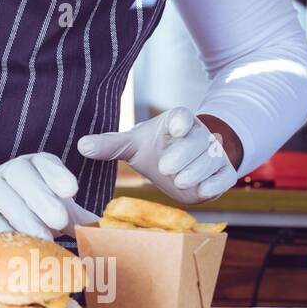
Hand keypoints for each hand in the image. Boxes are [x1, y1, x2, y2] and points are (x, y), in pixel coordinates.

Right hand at [0, 153, 99, 253]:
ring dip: (23, 217)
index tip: (72, 190)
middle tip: (60, 220)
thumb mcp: (53, 207)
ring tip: (43, 238)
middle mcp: (9, 173)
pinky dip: (3, 233)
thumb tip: (106, 232)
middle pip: (21, 176)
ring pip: (3, 197)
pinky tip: (18, 246)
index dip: (56, 174)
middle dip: (41, 197)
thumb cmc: (28, 210)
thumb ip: (77, 216)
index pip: (43, 163)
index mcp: (33, 166)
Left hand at [77, 107, 237, 204]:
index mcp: (178, 121)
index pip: (182, 115)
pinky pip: (225, 177)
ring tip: (180, 181)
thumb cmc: (155, 149)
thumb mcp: (133, 146)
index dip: (180, 121)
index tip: (174, 127)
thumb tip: (81, 145)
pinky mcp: (223, 173)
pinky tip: (204, 191)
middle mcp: (199, 135)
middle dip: (184, 154)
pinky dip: (216, 184)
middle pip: (197, 141)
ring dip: (197, 170)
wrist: (183, 164)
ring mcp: (214, 154)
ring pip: (211, 159)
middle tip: (166, 168)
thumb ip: (110, 145)